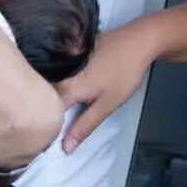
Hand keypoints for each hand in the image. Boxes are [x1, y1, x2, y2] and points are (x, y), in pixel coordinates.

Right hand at [55, 26, 159, 153]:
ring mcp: (64, 60)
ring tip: (63, 106)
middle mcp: (60, 72)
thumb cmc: (124, 72)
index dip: (48, 126)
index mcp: (66, 86)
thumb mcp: (107, 104)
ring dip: (55, 97)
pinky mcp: (70, 52)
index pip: (47, 111)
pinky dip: (62, 82)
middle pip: (48, 97)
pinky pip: (60, 72)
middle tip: (57, 123)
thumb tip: (66, 147)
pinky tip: (69, 86)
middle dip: (50, 111)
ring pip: (53, 84)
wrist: (139, 39)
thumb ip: (85, 125)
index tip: (50, 137)